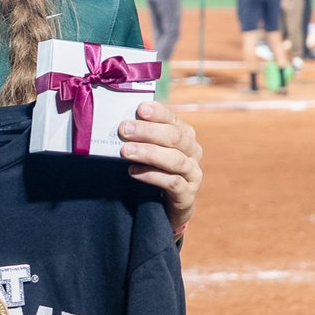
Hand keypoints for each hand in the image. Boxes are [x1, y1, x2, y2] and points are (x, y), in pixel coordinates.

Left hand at [118, 102, 202, 231]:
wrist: (168, 205)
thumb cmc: (156, 170)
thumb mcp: (152, 150)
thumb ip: (142, 137)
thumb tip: (121, 123)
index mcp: (185, 135)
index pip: (173, 119)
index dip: (158, 113)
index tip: (140, 109)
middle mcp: (193, 151)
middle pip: (174, 138)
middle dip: (148, 132)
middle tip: (124, 129)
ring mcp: (193, 173)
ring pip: (174, 160)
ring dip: (148, 153)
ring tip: (125, 151)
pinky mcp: (187, 194)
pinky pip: (172, 182)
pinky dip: (152, 176)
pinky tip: (133, 172)